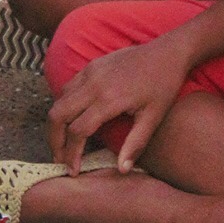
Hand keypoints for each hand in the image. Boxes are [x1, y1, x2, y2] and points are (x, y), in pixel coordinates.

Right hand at [47, 35, 189, 174]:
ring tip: (65, 142)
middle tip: (61, 158)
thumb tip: (121, 170)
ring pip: (59, 100)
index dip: (71, 155)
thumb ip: (136, 144)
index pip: (77, 131)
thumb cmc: (164, 84)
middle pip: (57, 115)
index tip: (73, 170)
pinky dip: (64, 105)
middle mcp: (95, 84)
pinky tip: (73, 118)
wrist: (169, 51)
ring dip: (57, 123)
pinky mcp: (92, 65)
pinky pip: (68, 87)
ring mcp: (91, 71)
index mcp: (109, 99)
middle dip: (54, 141)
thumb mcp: (154, 116)